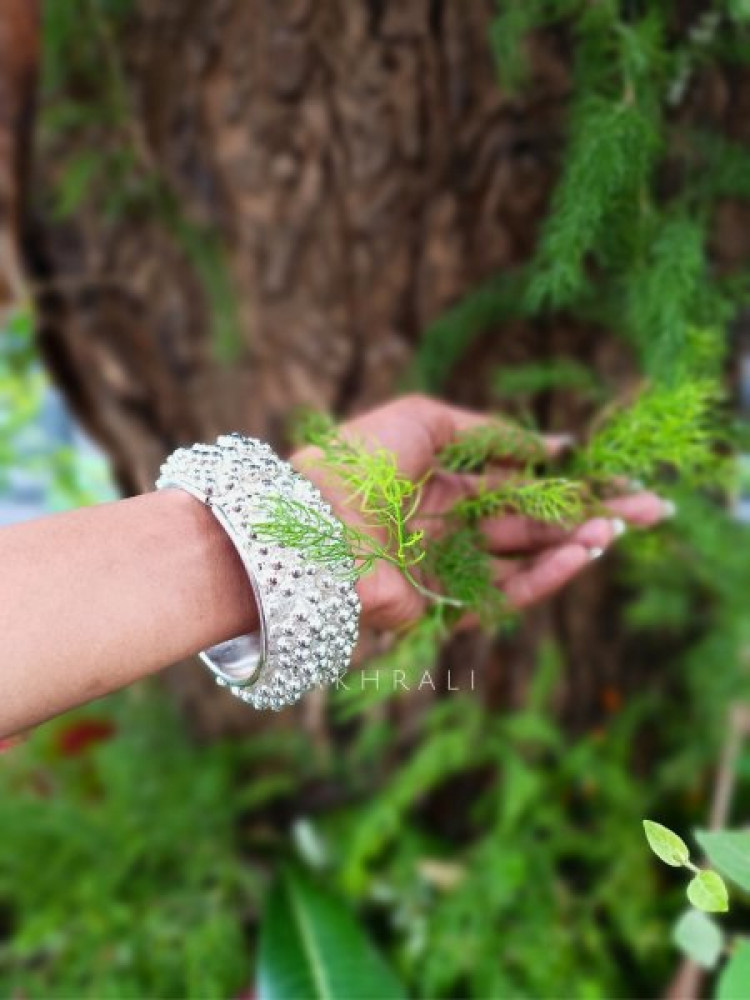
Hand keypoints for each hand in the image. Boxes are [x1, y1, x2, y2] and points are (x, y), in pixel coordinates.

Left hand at [294, 395, 669, 630]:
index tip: (612, 474)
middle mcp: (446, 525)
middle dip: (587, 513)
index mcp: (438, 480)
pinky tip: (583, 553)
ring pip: (525, 558)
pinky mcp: (442, 606)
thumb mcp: (427, 421)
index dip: (563, 478)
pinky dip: (546, 575)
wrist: (314, 521)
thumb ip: (492, 433)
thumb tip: (554, 445)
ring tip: (620, 528)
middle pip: (530, 521)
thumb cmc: (361, 460)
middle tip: (648, 508)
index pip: (514, 481)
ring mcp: (446, 567)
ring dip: (575, 544)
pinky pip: (504, 593)